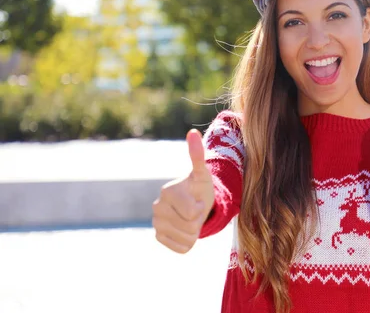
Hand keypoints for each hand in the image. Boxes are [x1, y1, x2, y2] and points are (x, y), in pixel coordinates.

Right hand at [152, 129, 214, 252]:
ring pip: (187, 239)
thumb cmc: (199, 188)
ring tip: (191, 218)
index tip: (198, 200)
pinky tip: (185, 228)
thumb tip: (193, 132)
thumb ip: (197, 155)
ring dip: (195, 232)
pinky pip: (182, 248)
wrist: (193, 202)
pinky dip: (188, 242)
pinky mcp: (158, 237)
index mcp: (167, 192)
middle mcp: (156, 207)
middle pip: (190, 228)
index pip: (192, 213)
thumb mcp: (202, 174)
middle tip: (195, 210)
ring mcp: (156, 223)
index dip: (201, 209)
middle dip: (199, 221)